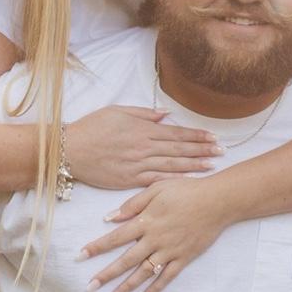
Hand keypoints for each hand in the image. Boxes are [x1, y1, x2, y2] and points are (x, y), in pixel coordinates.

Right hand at [66, 106, 220, 189]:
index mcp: (142, 129)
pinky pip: (157, 180)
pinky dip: (174, 179)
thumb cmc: (91, 128)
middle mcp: (144, 146)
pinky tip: (189, 180)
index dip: (196, 136)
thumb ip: (143, 113)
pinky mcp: (130, 180)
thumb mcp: (117, 111)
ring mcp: (138, 164)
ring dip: (194, 165)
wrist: (70, 150)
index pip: (176, 132)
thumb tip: (165, 115)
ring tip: (212, 165)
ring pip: (172, 164)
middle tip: (221, 151)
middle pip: (179, 149)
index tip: (213, 137)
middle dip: (202, 150)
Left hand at [79, 176, 232, 291]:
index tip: (79, 257)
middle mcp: (155, 239)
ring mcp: (170, 251)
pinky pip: (167, 278)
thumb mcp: (157, 188)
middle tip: (88, 288)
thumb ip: (133, 204)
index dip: (96, 247)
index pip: (115, 237)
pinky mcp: (184, 258)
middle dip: (106, 275)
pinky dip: (154, 291)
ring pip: (144, 273)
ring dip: (126, 288)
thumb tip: (110, 218)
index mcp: (146, 221)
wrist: (218, 201)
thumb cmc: (186, 190)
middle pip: (125, 260)